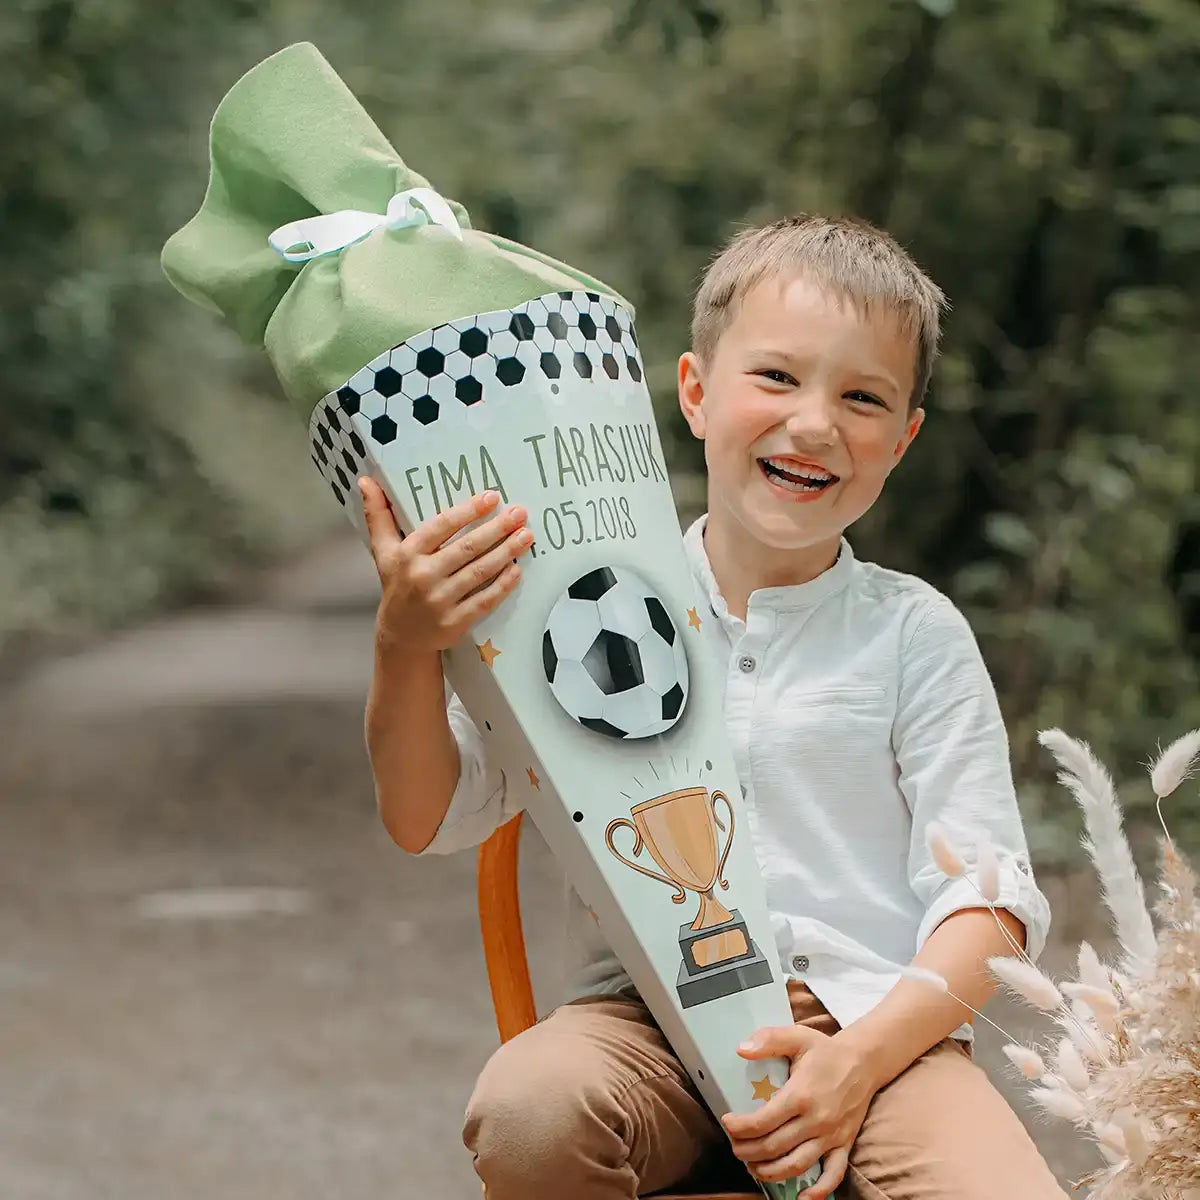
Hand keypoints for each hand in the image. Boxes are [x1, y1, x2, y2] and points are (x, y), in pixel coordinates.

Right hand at [359, 479, 532, 654]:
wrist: (401, 635)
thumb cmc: (397, 585)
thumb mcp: (383, 551)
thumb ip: (378, 516)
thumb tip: (365, 481)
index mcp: (407, 554)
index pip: (441, 527)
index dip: (468, 511)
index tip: (492, 497)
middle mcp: (423, 576)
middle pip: (467, 548)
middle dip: (497, 529)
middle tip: (520, 513)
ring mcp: (440, 601)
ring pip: (479, 571)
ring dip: (506, 552)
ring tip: (526, 536)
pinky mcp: (455, 622)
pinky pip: (484, 600)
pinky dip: (503, 585)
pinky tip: (517, 569)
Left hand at [721, 1024, 876, 1198]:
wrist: (866, 1062)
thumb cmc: (827, 1051)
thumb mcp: (797, 1036)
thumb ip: (768, 1039)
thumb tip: (741, 1048)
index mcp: (800, 1095)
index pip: (763, 1121)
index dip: (740, 1128)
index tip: (728, 1123)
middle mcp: (815, 1120)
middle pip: (774, 1147)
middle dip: (748, 1151)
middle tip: (735, 1147)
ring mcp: (831, 1136)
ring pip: (797, 1165)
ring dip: (770, 1172)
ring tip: (753, 1167)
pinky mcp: (844, 1144)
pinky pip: (833, 1175)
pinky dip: (819, 1191)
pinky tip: (802, 1197)